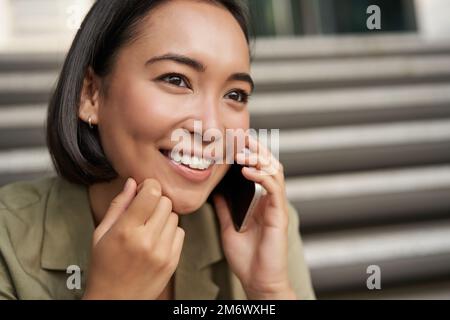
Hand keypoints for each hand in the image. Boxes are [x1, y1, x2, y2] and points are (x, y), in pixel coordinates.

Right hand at [83, 178, 184, 299]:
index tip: (142, 191)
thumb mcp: (101, 233)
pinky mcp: (173, 261)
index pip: (152, 192)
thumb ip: (118, 205)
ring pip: (174, 216)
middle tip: (144, 211)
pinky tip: (156, 239)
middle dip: (155, 201)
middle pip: (165, 202)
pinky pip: (180, 232)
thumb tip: (132, 182)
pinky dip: (170, 232)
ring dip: (163, 217)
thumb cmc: (104, 266)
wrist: (115, 301)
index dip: (148, 186)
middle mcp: (147, 240)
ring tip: (148, 228)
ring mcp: (163, 252)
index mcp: (126, 231)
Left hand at [213, 135, 295, 299]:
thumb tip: (216, 191)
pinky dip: (262, 177)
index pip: (258, 169)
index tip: (234, 139)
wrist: (257, 280)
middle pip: (269, 165)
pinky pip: (274, 190)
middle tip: (240, 136)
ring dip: (259, 159)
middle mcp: (269, 200)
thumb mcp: (229, 227)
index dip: (249, 152)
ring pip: (275, 172)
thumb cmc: (246, 257)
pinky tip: (247, 171)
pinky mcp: (278, 216)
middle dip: (256, 148)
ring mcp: (275, 206)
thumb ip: (226, 208)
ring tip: (242, 152)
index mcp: (259, 201)